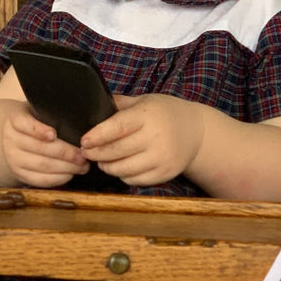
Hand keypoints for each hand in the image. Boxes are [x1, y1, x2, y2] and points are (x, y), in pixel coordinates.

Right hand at [0, 107, 88, 187]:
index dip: (39, 130)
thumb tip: (79, 123)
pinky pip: (39, 179)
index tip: (54, 134)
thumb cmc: (36, 122)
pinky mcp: (19, 174)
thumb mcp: (38, 112)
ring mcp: (13, 158)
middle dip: (65, 153)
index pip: (24, 124)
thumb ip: (52, 115)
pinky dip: (58, 178)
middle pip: (39, 147)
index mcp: (15, 120)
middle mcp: (11, 139)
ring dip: (65, 167)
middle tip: (82, 155)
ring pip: (42, 165)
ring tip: (82, 166)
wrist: (16, 137)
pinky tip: (71, 174)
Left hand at [80, 94, 203, 185]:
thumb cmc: (165, 113)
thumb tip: (92, 105)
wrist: (197, 132)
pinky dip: (122, 175)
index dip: (97, 136)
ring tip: (101, 161)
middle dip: (96, 153)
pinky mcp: (165, 174)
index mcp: (147, 116)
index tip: (84, 141)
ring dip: (107, 167)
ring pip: (123, 169)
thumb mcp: (144, 101)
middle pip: (117, 151)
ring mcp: (161, 158)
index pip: (118, 127)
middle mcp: (156, 137)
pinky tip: (119, 167)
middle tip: (86, 152)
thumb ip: (119, 104)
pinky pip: (135, 180)